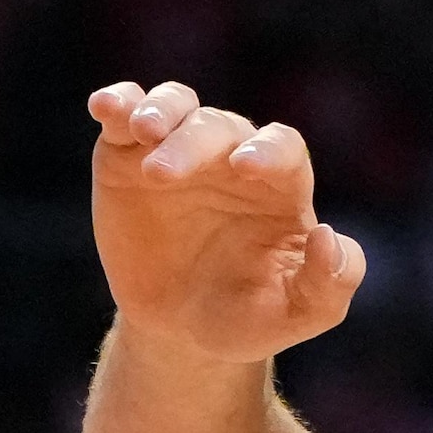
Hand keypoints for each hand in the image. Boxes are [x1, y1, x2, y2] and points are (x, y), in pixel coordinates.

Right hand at [89, 81, 367, 366]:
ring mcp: (178, 148)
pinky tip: (104, 107)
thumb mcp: (294, 315)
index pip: (282, 147)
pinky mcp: (128, 155)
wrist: (177, 329)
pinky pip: (125, 115)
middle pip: (218, 126)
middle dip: (192, 144)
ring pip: (175, 104)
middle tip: (162, 175)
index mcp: (278, 185)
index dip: (267, 150)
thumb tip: (327, 237)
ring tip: (141, 130)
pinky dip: (117, 103)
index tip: (245, 167)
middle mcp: (229, 155)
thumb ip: (328, 285)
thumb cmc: (245, 317)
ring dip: (159, 109)